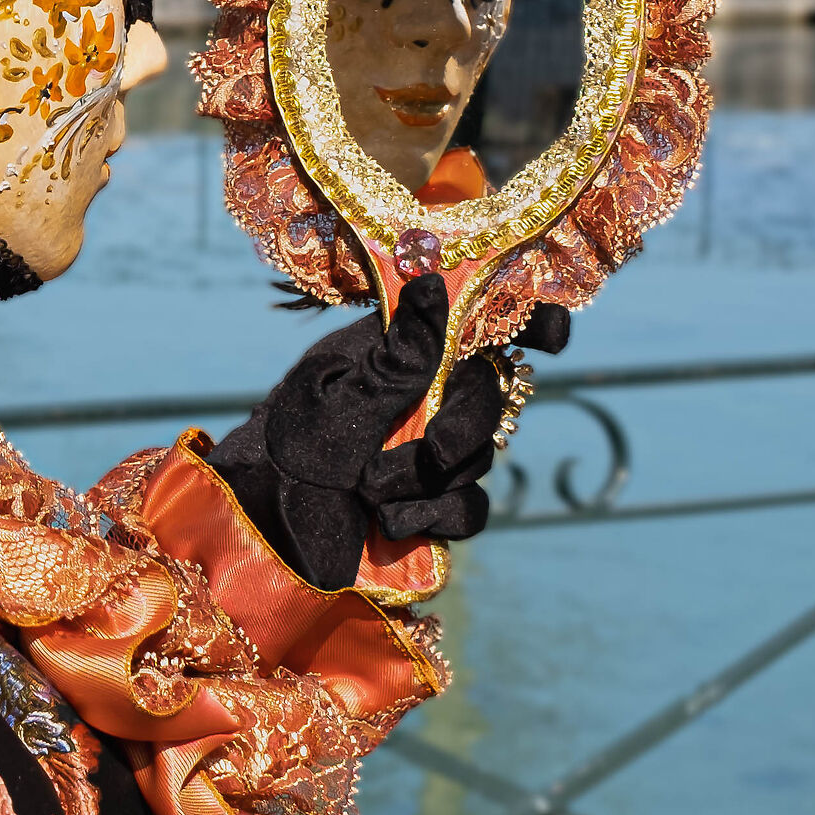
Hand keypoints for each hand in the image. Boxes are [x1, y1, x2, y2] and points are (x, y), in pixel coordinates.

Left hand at [212, 279, 569, 588]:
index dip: (517, 321)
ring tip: (369, 489)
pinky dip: (439, 517)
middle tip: (432, 453)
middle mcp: (417, 395)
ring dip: (430, 480)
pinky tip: (391, 522)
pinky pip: (471, 507)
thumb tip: (436, 282)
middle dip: (464, 426)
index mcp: (392, 352)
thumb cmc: (286, 451)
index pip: (464, 322)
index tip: (552, 335)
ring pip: (480, 455)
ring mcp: (425, 450)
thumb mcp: (340, 401)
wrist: (262, 533)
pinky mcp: (430, 505)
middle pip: (487, 394)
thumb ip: (400, 357)